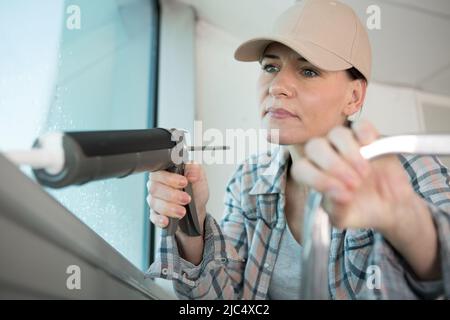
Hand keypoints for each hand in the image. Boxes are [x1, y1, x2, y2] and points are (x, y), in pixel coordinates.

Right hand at [147, 162, 208, 233]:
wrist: (197, 209)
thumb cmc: (195, 191)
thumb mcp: (199, 179)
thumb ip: (196, 170)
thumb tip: (193, 168)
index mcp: (165, 173)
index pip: (160, 172)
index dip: (171, 178)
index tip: (184, 182)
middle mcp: (156, 185)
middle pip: (155, 188)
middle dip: (172, 195)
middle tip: (186, 199)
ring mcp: (154, 200)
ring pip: (155, 203)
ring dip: (169, 208)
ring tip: (182, 211)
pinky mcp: (155, 214)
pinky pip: (153, 216)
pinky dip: (159, 219)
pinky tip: (167, 220)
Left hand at [291, 120, 415, 233]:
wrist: (388, 207)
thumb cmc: (359, 210)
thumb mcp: (345, 218)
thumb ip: (336, 209)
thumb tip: (338, 195)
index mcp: (312, 173)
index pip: (301, 168)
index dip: (317, 179)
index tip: (342, 194)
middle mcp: (324, 154)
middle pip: (315, 147)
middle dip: (333, 165)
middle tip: (354, 184)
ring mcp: (345, 143)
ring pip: (337, 134)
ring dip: (350, 153)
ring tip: (364, 173)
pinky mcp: (367, 136)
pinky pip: (361, 125)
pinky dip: (365, 134)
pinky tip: (371, 147)